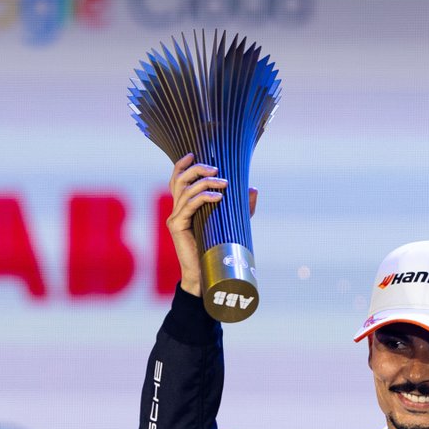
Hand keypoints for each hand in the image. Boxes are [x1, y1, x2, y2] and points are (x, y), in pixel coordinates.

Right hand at [165, 154, 257, 295]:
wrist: (206, 275)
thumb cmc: (219, 249)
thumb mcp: (233, 223)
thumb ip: (242, 207)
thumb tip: (252, 189)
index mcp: (185, 205)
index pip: (178, 178)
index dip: (183, 164)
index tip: (193, 153)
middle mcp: (177, 209)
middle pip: (179, 178)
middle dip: (198, 169)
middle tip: (217, 169)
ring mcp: (175, 217)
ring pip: (185, 189)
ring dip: (205, 182)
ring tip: (224, 183)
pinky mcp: (177, 226)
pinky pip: (189, 205)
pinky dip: (204, 197)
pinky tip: (218, 197)